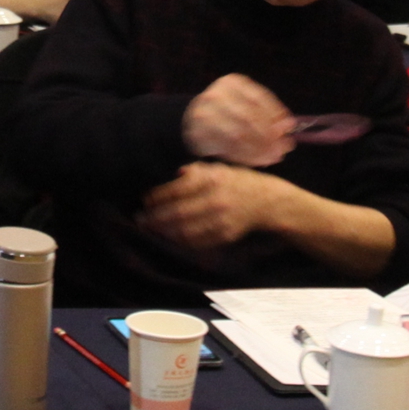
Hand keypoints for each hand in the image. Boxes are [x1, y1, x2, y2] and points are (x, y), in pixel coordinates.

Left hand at [134, 163, 284, 251]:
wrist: (267, 201)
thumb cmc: (237, 180)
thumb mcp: (217, 168)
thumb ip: (193, 171)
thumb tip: (168, 176)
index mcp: (212, 179)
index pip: (176, 189)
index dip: (156, 196)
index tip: (144, 199)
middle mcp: (216, 200)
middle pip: (177, 213)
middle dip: (155, 217)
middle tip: (140, 218)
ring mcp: (222, 220)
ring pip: (185, 230)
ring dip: (164, 231)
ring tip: (151, 228)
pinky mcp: (225, 235)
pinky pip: (197, 241)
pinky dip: (179, 240)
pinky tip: (169, 236)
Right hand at [182, 74, 294, 165]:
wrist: (192, 119)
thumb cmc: (229, 112)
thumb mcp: (247, 104)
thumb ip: (268, 115)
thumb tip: (290, 126)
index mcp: (231, 83)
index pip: (258, 97)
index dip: (276, 114)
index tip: (289, 129)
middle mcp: (215, 95)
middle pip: (249, 117)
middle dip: (269, 136)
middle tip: (283, 150)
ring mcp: (204, 115)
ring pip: (239, 136)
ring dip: (260, 150)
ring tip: (273, 157)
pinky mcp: (199, 135)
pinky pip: (228, 149)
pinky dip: (247, 157)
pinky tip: (259, 161)